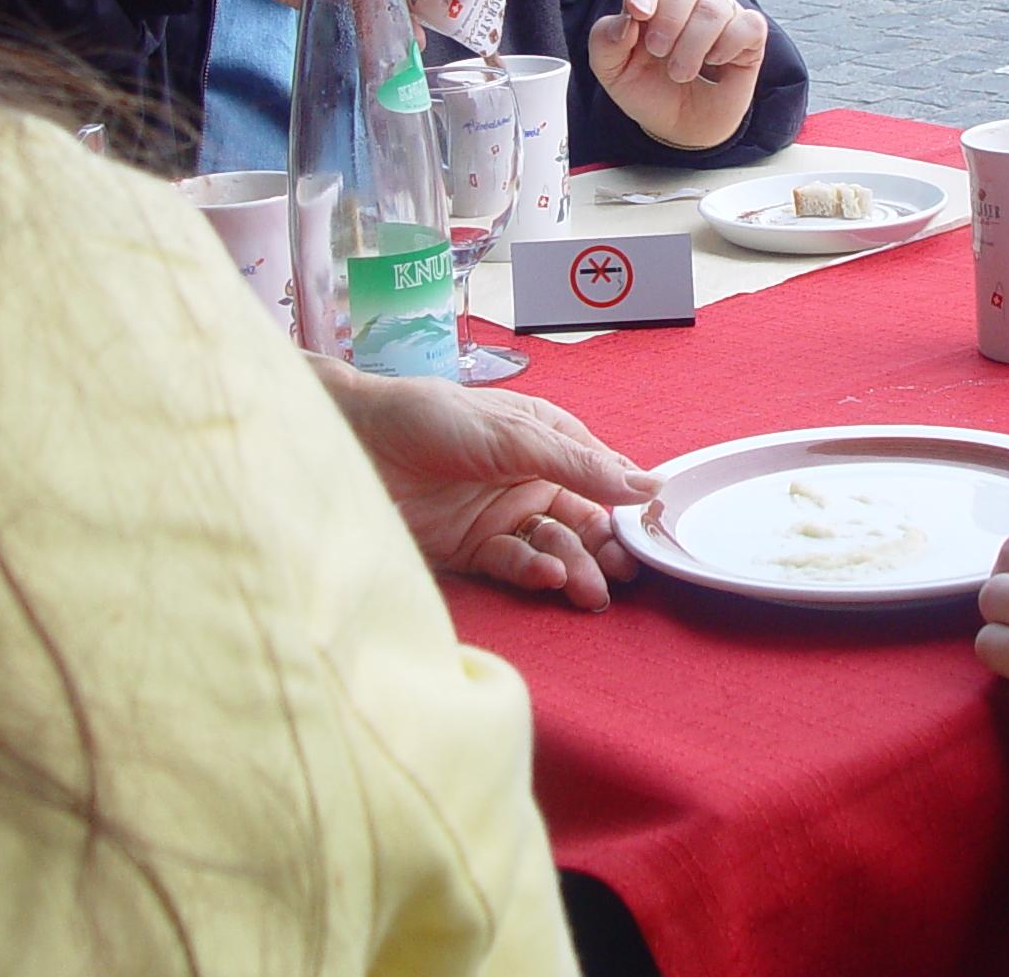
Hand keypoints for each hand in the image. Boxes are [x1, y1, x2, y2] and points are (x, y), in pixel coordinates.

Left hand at [313, 357, 659, 610]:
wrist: (353, 445)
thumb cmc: (429, 419)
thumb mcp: (513, 434)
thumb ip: (577, 464)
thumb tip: (645, 486)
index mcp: (546, 438)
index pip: (601, 474)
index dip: (628, 502)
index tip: (655, 532)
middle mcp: (529, 476)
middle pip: (583, 518)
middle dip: (606, 547)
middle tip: (626, 575)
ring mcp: (501, 513)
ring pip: (555, 546)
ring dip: (576, 566)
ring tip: (590, 589)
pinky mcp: (472, 547)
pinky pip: (516, 563)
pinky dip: (534, 571)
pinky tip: (547, 575)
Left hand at [587, 0, 765, 149]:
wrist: (681, 128)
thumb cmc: (649, 91)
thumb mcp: (613, 72)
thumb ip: (605, 40)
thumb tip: (626, 20)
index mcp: (652, 1)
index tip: (639, 14)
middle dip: (670, 16)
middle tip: (659, 51)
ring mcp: (722, 13)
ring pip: (714, 6)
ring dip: (693, 45)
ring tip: (680, 72)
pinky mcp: (749, 34)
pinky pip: (748, 24)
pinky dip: (729, 45)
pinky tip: (716, 62)